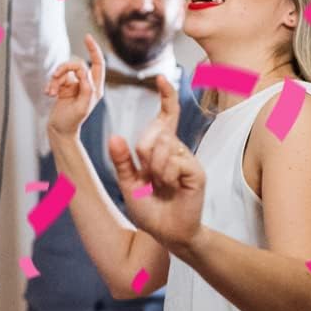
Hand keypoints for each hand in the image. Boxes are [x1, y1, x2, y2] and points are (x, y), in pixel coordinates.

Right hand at [46, 34, 105, 138]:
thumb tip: (85, 71)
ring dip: (55, 79)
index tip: (87, 37)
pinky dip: (50, 84)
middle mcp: (86, 84)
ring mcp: (74, 84)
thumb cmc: (72, 122)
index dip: (93, 49)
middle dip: (64, 68)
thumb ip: (86, 88)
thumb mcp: (82, 106)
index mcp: (95, 88)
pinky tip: (48, 94)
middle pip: (76, 64)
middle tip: (55, 77)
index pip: (97, 63)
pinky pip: (56, 77)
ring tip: (50, 92)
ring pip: (64, 70)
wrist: (59, 131)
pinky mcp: (63, 86)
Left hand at [110, 74, 206, 253]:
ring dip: (154, 168)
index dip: (166, 96)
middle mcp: (176, 149)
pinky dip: (166, 176)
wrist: (166, 233)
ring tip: (161, 185)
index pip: (166, 116)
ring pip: (162, 145)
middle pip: (154, 131)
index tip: (161, 77)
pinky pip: (174, 161)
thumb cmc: (149, 210)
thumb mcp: (128, 183)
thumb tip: (115, 136)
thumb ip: (122, 161)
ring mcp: (187, 159)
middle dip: (142, 152)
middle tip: (149, 176)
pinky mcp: (196, 171)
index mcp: (160, 149)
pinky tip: (172, 188)